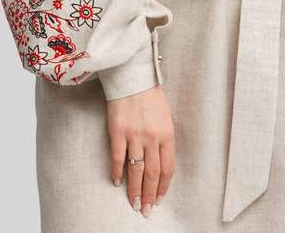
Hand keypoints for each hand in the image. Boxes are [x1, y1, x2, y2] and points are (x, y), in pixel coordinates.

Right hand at [106, 83, 174, 215]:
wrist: (133, 75)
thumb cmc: (150, 94)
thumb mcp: (165, 116)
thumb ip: (163, 137)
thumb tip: (159, 161)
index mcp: (167, 133)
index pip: (167, 168)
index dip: (163, 186)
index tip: (159, 198)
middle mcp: (152, 137)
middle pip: (152, 173)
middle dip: (149, 195)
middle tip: (145, 210)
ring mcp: (134, 135)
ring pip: (135, 170)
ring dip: (134, 190)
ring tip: (133, 203)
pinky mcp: (117, 131)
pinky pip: (117, 158)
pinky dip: (117, 172)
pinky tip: (117, 181)